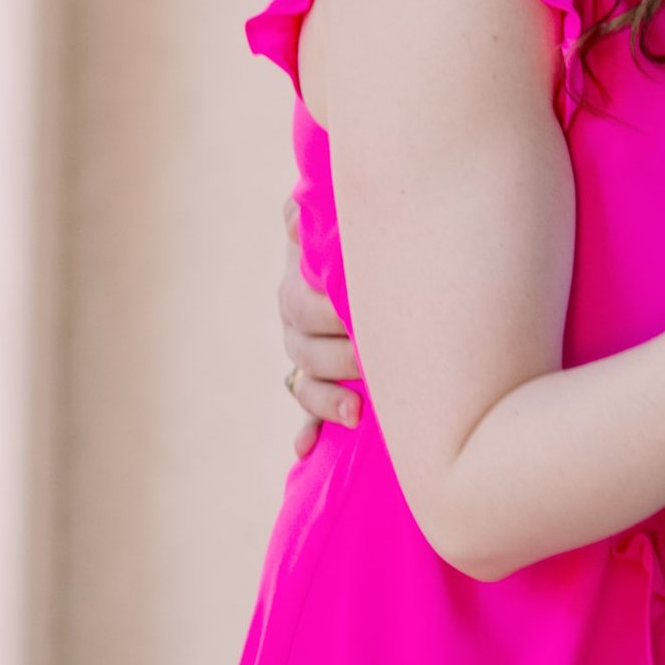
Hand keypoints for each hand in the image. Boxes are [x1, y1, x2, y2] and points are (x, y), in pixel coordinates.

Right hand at [279, 205, 363, 455]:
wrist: (365, 257)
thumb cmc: (355, 236)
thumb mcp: (333, 222)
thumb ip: (308, 215)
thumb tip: (294, 219)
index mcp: (297, 285)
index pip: (300, 303)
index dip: (326, 312)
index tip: (354, 316)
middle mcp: (296, 324)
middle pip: (305, 348)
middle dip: (337, 358)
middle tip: (370, 361)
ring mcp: (306, 357)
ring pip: (306, 384)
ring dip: (327, 402)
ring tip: (355, 413)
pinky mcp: (321, 384)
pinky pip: (309, 415)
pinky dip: (308, 432)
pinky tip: (307, 449)